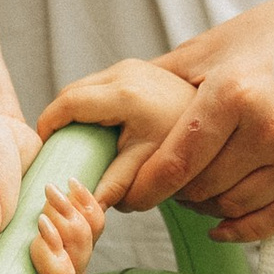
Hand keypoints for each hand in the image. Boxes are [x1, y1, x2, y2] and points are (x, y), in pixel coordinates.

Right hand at [40, 57, 216, 219]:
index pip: (66, 105)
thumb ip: (114, 186)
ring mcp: (132, 67)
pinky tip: (104, 133)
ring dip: (76, 115)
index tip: (46, 152)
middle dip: (59, 122)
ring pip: (84, 88)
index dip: (48, 127)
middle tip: (62, 152)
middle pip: (71, 93)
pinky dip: (93, 108)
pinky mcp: (138, 70)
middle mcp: (126, 73)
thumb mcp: (149, 168)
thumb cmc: (194, 146)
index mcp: (125, 94)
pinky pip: (100, 87)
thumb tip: (83, 205)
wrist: (228, 122)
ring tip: (83, 145)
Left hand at [58, 0, 273, 239]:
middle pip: (204, 190)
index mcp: (232, 92)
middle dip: (179, 194)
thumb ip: (160, 79)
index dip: (147, 188)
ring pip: (238, 206)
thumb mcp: (211, 46)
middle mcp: (269, 125)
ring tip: (202, 193)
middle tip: (172, 187)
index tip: (131, 197)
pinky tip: (225, 224)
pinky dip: (246, 228)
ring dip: (212, 208)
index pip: (175, 162)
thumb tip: (99, 104)